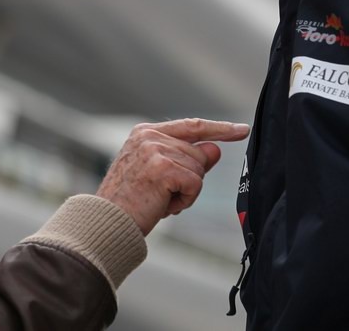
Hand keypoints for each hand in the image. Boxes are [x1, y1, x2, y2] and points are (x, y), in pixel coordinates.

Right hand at [95, 118, 249, 234]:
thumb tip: (216, 149)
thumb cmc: (131, 201)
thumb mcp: (159, 175)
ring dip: (185, 192)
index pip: (192, 126)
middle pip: (198, 154)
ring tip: (159, 199)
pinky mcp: (163, 167)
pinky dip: (185, 199)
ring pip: (198, 170)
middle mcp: (150, 136)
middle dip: (190, 179)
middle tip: (163, 195)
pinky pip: (195, 183)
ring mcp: (156, 150)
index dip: (219, 129)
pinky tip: (164, 205)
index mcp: (146, 132)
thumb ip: (187, 160)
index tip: (241, 130)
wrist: (108, 221)